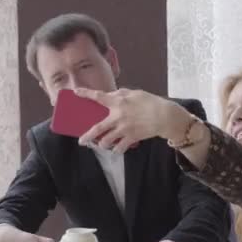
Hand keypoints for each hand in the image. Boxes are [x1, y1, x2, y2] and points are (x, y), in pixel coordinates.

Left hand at [76, 88, 190, 152]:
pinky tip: (115, 149)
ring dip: (102, 144)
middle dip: (88, 136)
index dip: (86, 94)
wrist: (165, 116)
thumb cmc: (150, 102)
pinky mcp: (131, 138)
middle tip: (81, 141)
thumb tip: (110, 95)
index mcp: (118, 102)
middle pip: (98, 128)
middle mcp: (118, 116)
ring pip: (106, 141)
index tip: (76, 92)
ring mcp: (123, 129)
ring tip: (100, 145)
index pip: (99, 96)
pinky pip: (119, 147)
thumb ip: (121, 93)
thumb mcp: (135, 93)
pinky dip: (116, 150)